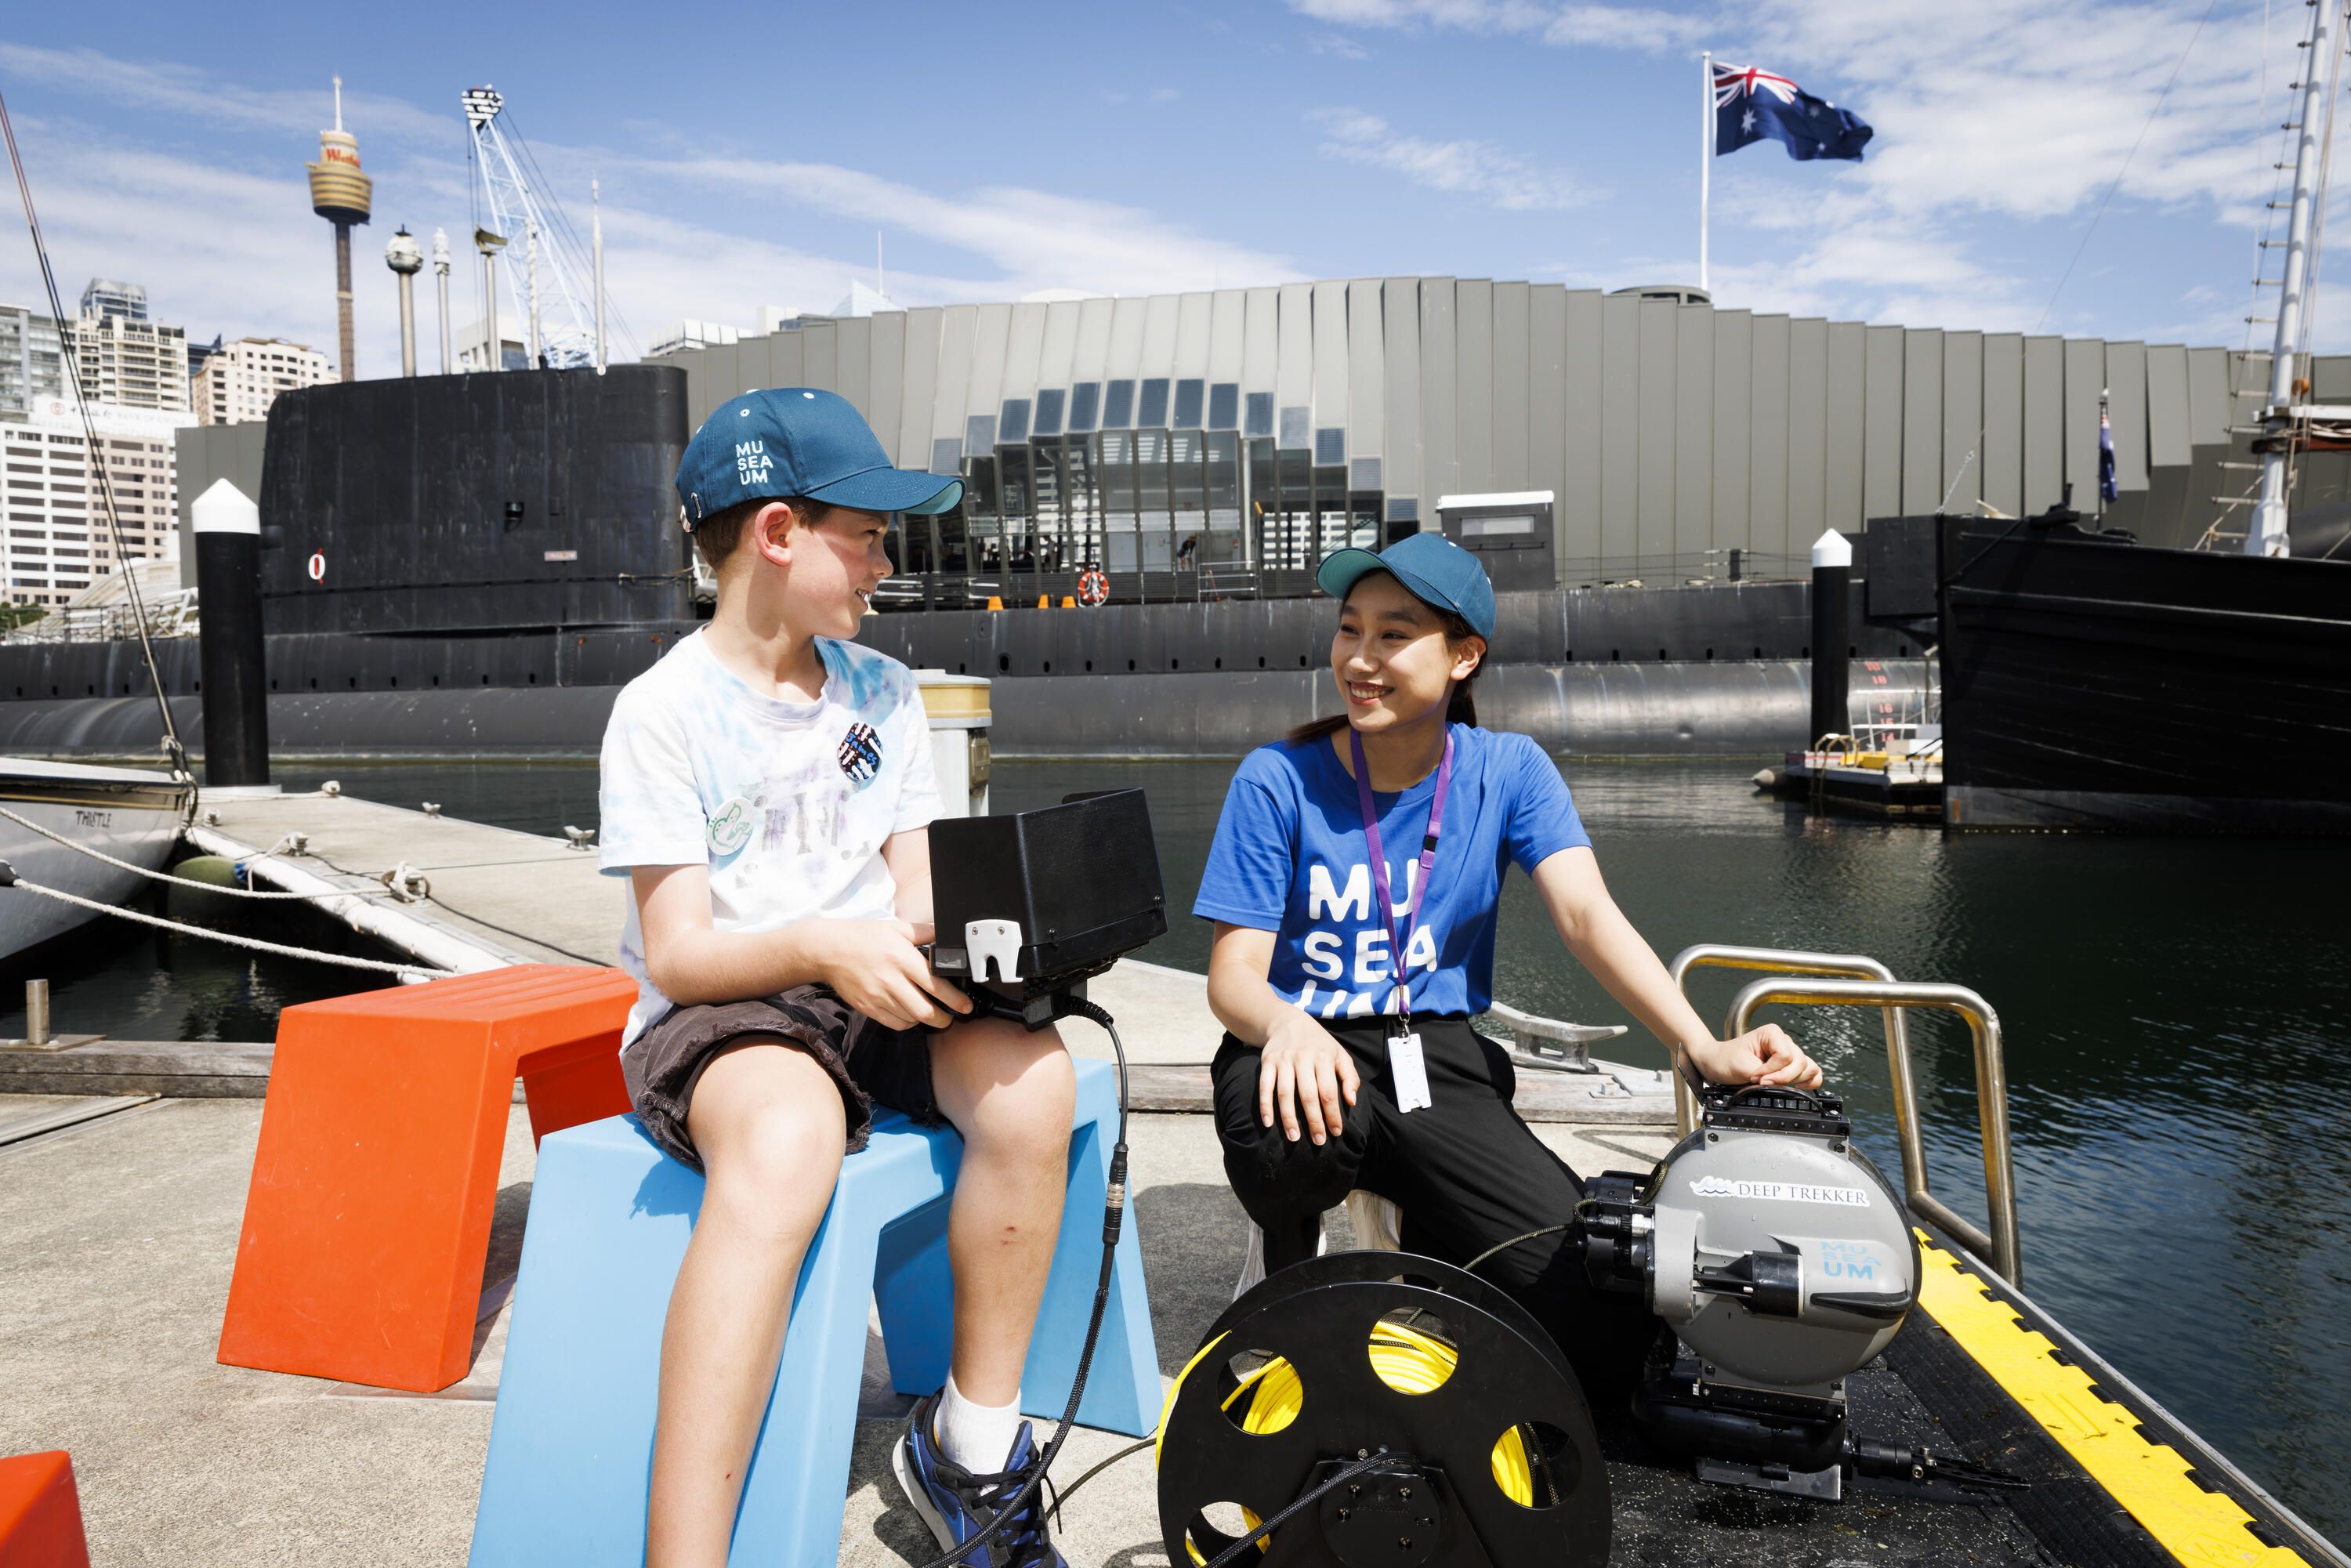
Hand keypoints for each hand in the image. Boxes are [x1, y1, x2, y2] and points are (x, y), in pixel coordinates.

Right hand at [810, 919, 971, 1031]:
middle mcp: (891, 980)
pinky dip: (907, 1022)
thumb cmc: (863, 937)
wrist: (829, 949)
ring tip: (932, 1014)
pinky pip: (894, 1023)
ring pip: (910, 1019)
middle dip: (944, 1018)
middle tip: (952, 1016)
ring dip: (925, 1019)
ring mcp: (878, 996)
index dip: (955, 999)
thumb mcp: (897, 928)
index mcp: (902, 958)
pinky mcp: (867, 1007)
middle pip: (925, 1010)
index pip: (935, 984)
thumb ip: (924, 932)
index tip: (965, 1005)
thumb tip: (946, 933)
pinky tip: (910, 1014)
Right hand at [1258, 1009, 1360, 1145]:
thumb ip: (1350, 1077)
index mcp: (1324, 1057)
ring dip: (1288, 1118)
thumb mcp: (1340, 1055)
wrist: (1288, 1022)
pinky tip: (1268, 1122)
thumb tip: (1351, 1102)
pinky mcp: (1267, 1062)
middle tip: (1318, 1141)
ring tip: (1294, 1137)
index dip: (1333, 1114)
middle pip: (1308, 1095)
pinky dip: (1265, 1105)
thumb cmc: (1319, 1044)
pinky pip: (1265, 1087)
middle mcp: (1303, 1058)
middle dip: (1314, 1121)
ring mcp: (1283, 1060)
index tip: (1336, 1132)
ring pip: (1285, 1093)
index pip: (1329, 1091)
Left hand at [1690, 1023, 1820, 1088]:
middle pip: (1800, 1062)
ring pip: (1809, 1067)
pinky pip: (1811, 1072)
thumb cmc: (1725, 1059)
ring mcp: (1788, 1052)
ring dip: (1795, 1080)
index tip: (1756, 1077)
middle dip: (1782, 1078)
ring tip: (1776, 1084)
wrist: (1716, 1063)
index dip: (1772, 1071)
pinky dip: (1809, 1081)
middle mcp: (1783, 1041)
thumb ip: (1763, 1075)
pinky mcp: (1790, 1065)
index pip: (1786, 1056)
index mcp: (1772, 1033)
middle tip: (1762, 1082)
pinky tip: (1798, 1087)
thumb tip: (1779, 1085)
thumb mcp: (1741, 1067)